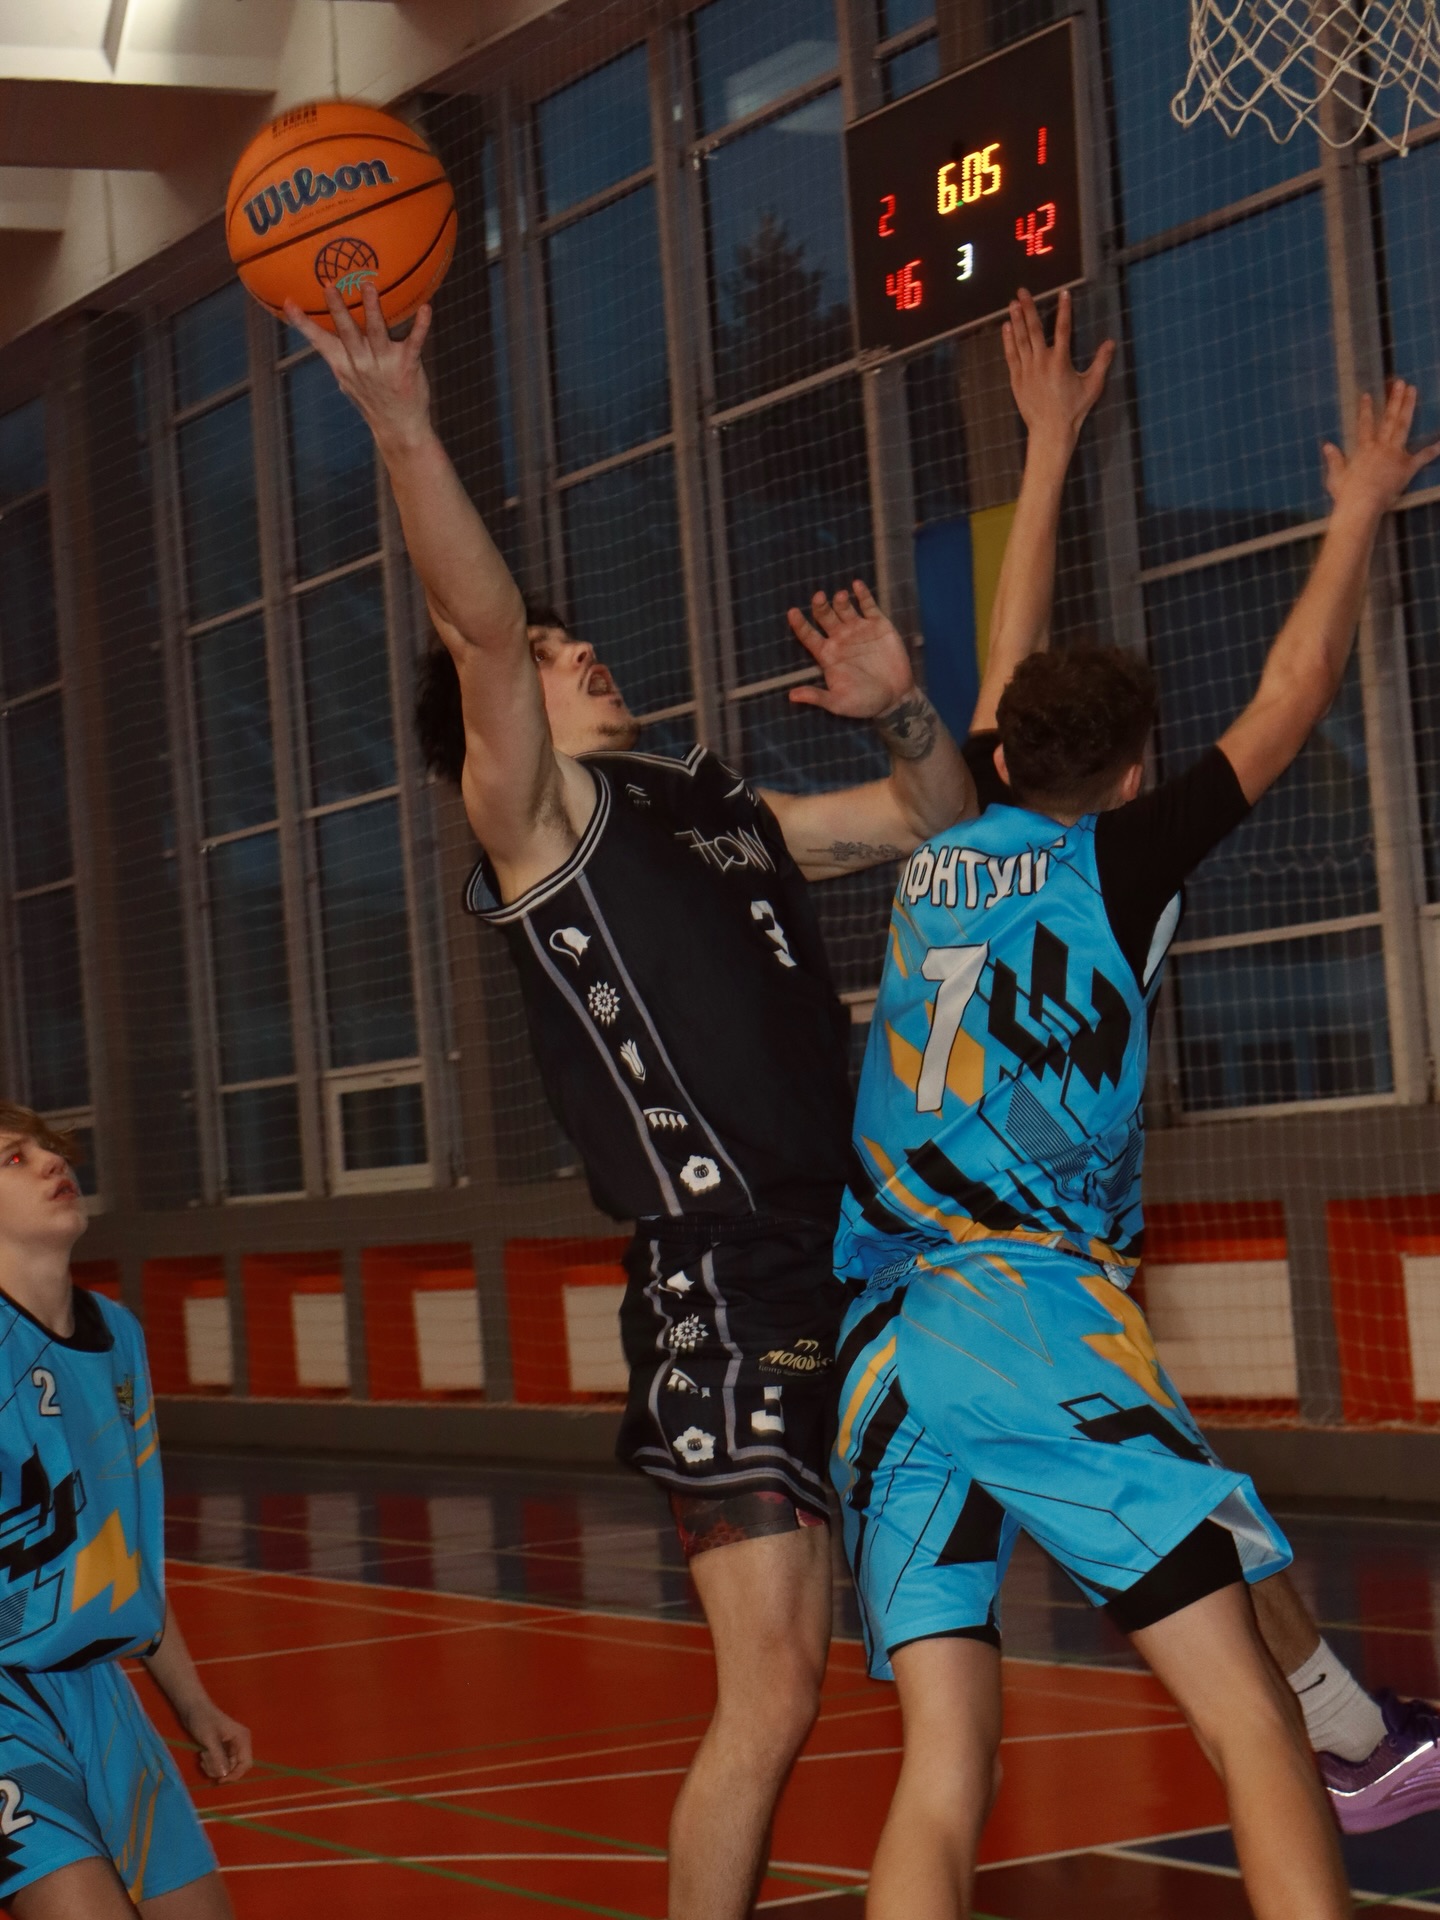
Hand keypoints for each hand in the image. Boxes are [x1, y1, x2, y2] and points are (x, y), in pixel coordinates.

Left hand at [180, 1698, 251, 1784]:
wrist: (193, 1709)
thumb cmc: (203, 1720)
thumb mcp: (210, 1739)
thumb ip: (218, 1757)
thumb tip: (224, 1775)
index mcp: (242, 1738)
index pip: (246, 1764)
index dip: (235, 1775)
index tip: (219, 1780)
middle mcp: (240, 1743)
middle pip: (235, 1767)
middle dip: (219, 1769)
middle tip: (205, 1762)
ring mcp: (231, 1746)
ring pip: (226, 1767)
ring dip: (213, 1766)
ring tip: (202, 1756)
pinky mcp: (222, 1748)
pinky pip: (220, 1763)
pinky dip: (211, 1764)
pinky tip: (203, 1756)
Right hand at [284, 282, 432, 454]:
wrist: (400, 430)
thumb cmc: (375, 403)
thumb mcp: (350, 384)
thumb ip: (341, 360)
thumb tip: (326, 342)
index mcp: (345, 365)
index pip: (320, 341)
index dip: (304, 323)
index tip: (289, 303)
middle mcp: (361, 363)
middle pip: (347, 332)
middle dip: (337, 310)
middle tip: (329, 286)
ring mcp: (384, 365)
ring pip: (377, 332)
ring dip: (372, 309)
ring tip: (368, 287)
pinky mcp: (407, 366)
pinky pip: (415, 342)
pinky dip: (421, 325)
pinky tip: (426, 309)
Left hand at [785, 580, 915, 720]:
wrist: (896, 698)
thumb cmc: (865, 703)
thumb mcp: (839, 703)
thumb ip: (817, 697)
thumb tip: (791, 696)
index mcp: (827, 655)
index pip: (808, 635)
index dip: (800, 624)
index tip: (792, 613)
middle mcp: (840, 639)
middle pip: (824, 617)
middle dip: (820, 606)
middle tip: (819, 598)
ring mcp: (859, 630)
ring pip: (844, 608)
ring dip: (840, 600)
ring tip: (840, 596)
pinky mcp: (878, 625)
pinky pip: (868, 605)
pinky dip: (862, 594)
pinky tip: (856, 585)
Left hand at [1001, 287, 1113, 444]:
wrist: (1050, 431)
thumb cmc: (1074, 410)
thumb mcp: (1092, 386)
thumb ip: (1101, 362)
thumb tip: (1111, 343)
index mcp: (1061, 362)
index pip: (1063, 329)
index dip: (1064, 310)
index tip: (1063, 293)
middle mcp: (1042, 363)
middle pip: (1034, 330)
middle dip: (1028, 308)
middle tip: (1022, 291)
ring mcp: (1027, 371)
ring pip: (1021, 340)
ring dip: (1017, 320)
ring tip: (1012, 303)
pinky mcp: (1017, 379)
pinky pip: (1011, 355)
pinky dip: (1009, 340)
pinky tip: (1007, 327)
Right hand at [1322, 380, 1439, 516]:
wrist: (1361, 505)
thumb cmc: (1347, 495)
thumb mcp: (1336, 477)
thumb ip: (1334, 460)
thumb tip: (1327, 446)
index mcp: (1364, 450)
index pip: (1365, 424)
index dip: (1366, 409)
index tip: (1367, 394)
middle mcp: (1380, 447)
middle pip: (1389, 419)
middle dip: (1394, 400)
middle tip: (1400, 383)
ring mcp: (1395, 455)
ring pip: (1403, 426)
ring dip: (1408, 407)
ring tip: (1413, 391)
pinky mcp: (1406, 467)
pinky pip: (1422, 457)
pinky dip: (1433, 450)